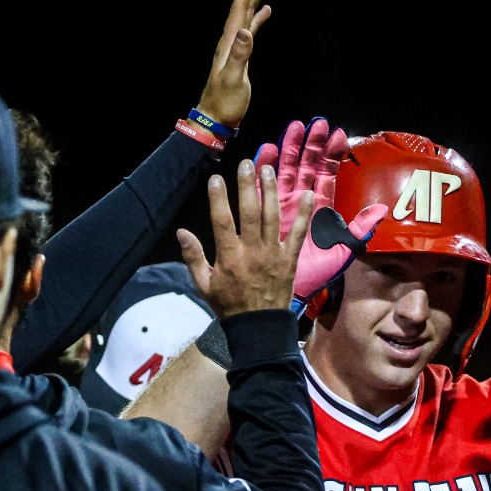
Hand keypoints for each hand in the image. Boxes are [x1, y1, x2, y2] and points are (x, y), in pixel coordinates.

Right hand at [179, 160, 312, 317]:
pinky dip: (305, 215)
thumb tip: (181, 232)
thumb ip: (193, 257)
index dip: (218, 199)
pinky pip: (299, 234)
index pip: (222, 221)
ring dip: (271, 192)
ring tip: (268, 170)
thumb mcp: (204, 285)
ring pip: (273, 217)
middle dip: (248, 186)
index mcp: (230, 257)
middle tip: (247, 163)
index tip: (216, 179)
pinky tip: (309, 194)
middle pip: (250, 212)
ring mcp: (274, 254)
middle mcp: (253, 251)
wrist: (259, 328)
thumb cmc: (229, 305)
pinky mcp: (291, 259)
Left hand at [193, 0, 273, 130]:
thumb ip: (239, 56)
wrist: (216, 118)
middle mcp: (231, 40)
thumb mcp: (233, 79)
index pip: (239, 10)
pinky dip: (258, 18)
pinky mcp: (241, 54)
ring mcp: (235, 46)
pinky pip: (251, 28)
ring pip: (247, 15)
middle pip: (244, 6)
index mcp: (229, 42)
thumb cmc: (225, 102)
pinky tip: (265, 11)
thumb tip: (246, 31)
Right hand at [255, 118, 389, 307]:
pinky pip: (263, 187)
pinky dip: (264, 168)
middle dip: (309, 144)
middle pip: (304, 167)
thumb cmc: (316, 275)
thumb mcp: (344, 251)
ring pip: (284, 172)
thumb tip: (383, 210)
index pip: (325, 174)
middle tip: (313, 122)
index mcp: (319, 208)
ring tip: (292, 128)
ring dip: (288, 149)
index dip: (331, 154)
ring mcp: (281, 207)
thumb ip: (361, 229)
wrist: (289, 294)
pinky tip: (267, 149)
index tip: (338, 133)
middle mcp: (300, 203)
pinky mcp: (263, 213)